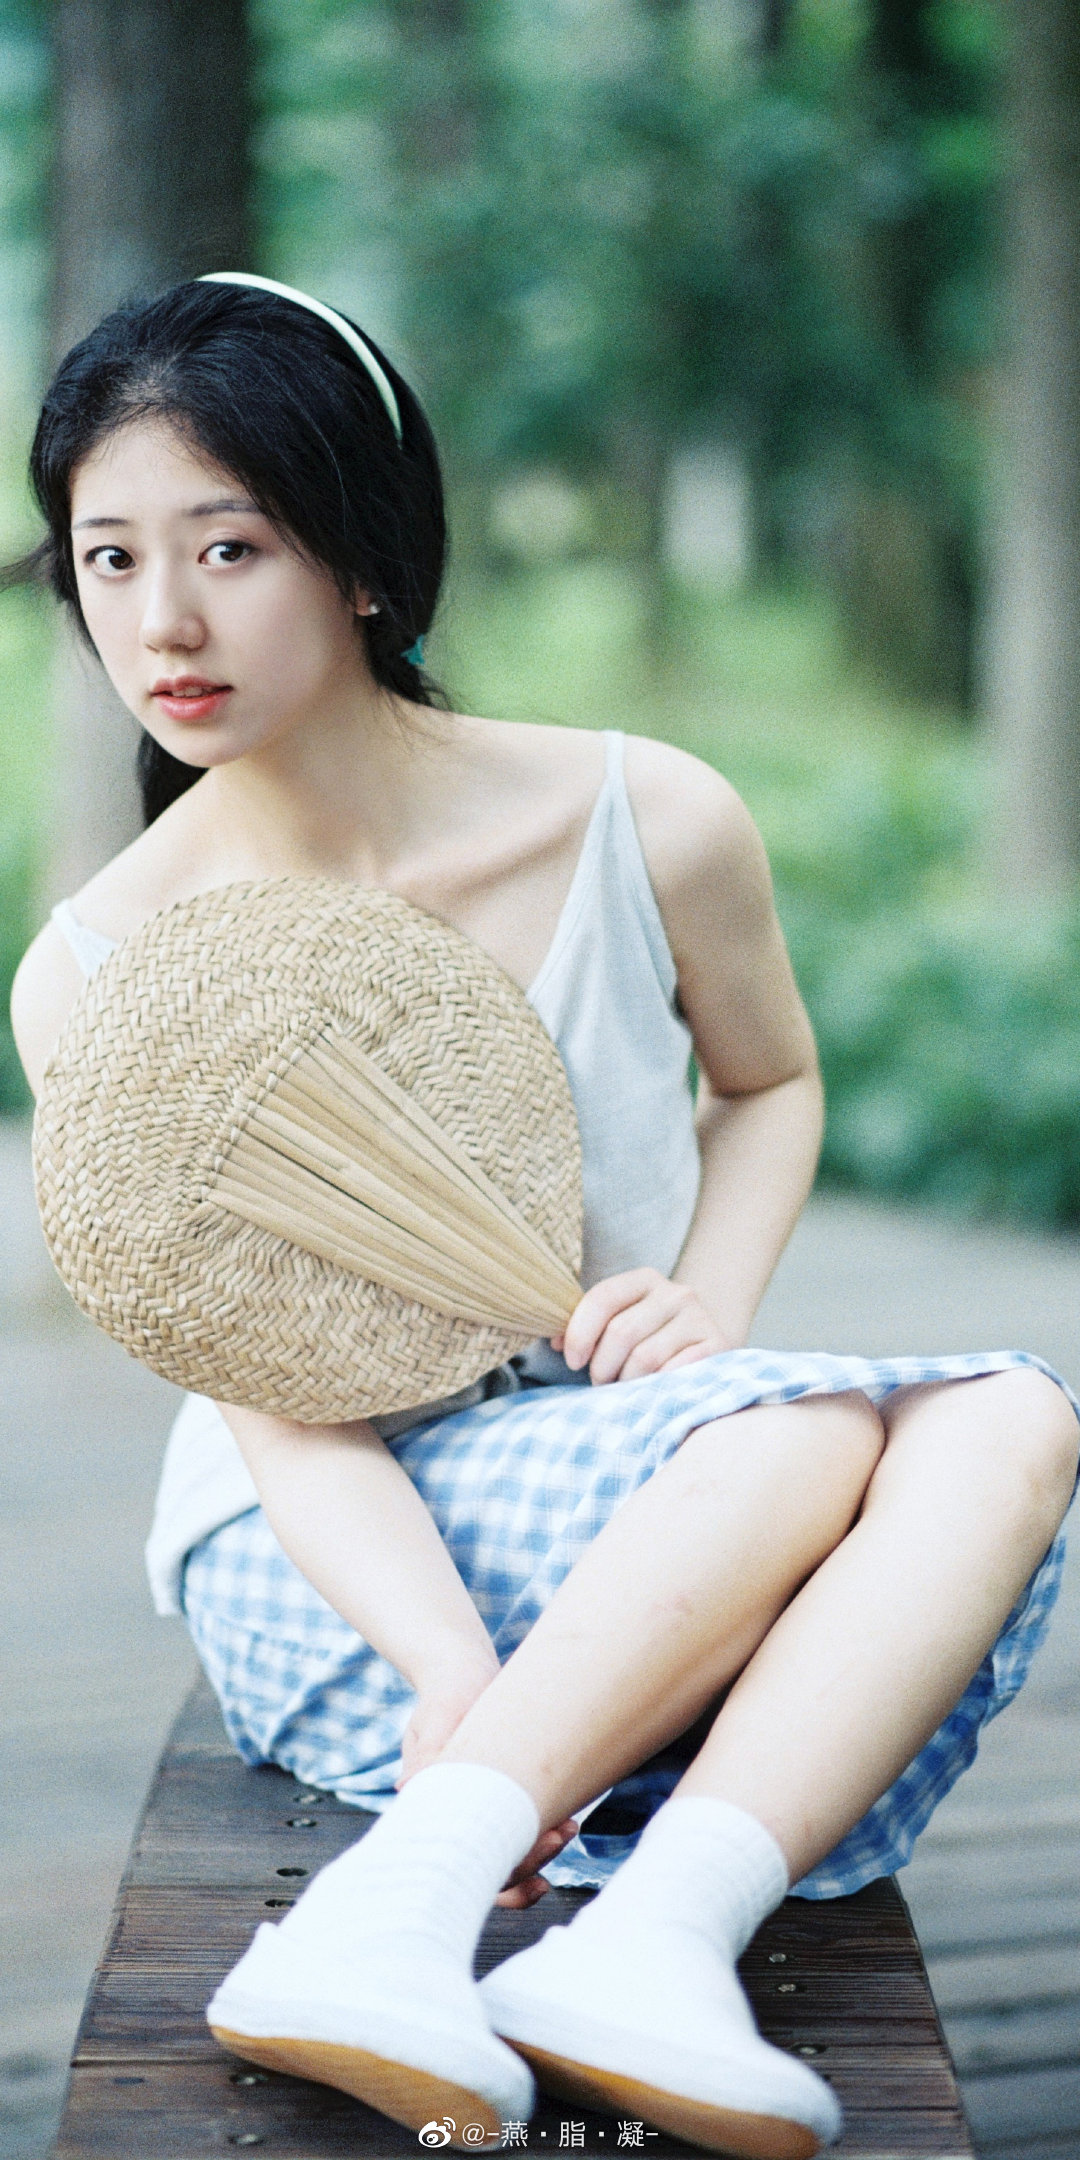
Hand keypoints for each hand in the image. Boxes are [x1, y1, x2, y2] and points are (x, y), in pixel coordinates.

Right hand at [397, 1646, 578, 1906]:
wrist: (462, 1673)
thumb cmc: (443, 1698)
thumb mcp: (433, 1721)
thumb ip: (424, 1754)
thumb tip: (406, 1789)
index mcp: (433, 1809)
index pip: (459, 1862)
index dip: (496, 1874)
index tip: (533, 1865)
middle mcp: (456, 1820)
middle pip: (490, 1871)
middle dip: (528, 1864)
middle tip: (558, 1837)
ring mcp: (480, 1813)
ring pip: (508, 1859)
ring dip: (542, 1854)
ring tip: (569, 1829)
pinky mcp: (502, 1800)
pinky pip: (522, 1833)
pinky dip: (545, 1834)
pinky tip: (568, 1824)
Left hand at [553, 1268, 730, 1383]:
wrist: (709, 1346)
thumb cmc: (652, 1339)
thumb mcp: (621, 1322)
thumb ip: (588, 1326)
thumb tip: (556, 1341)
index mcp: (645, 1279)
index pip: (603, 1297)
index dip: (580, 1333)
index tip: (573, 1361)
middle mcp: (676, 1293)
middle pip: (621, 1332)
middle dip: (602, 1366)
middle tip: (601, 1382)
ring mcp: (700, 1318)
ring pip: (645, 1358)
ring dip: (626, 1383)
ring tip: (625, 1389)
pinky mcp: (718, 1347)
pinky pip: (674, 1374)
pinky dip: (656, 1388)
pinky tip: (653, 1392)